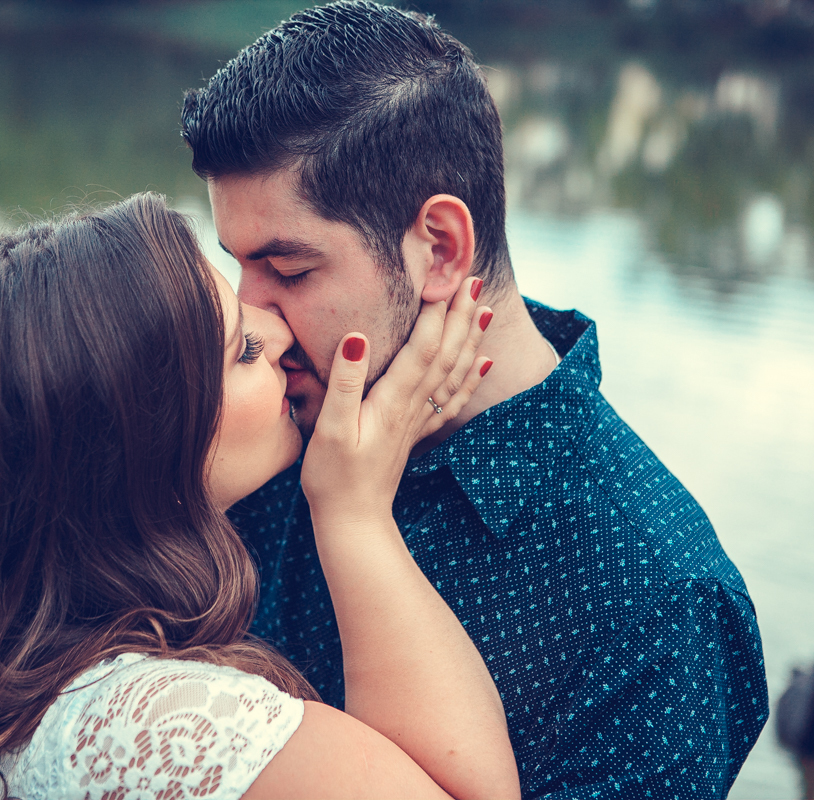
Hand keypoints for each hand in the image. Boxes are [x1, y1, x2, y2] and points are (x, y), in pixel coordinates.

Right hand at [301, 276, 492, 528]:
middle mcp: (412, 407)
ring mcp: (418, 421)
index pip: (421, 346)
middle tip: (472, 278)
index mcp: (392, 401)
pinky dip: (470, 377)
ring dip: (470, 338)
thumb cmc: (332, 476)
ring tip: (484, 307)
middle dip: (459, 314)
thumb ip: (344, 382)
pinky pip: (451, 399)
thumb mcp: (329, 427)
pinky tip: (483, 361)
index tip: (445, 278)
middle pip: (444, 353)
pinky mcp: (415, 433)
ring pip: (453, 372)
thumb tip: (357, 336)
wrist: (352, 520)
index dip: (435, 311)